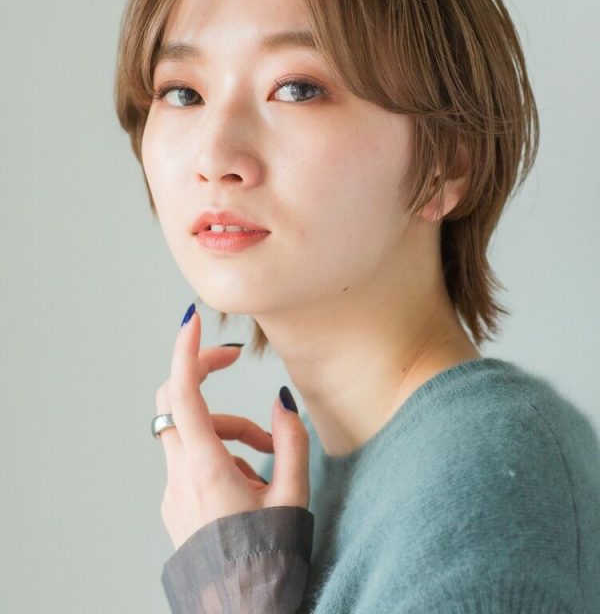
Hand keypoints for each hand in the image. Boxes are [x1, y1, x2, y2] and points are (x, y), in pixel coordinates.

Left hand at [155, 305, 309, 550]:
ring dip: (227, 427)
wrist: (239, 613)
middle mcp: (179, 474)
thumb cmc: (266, 560)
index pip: (183, 393)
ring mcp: (172, 490)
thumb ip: (290, 441)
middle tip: (234, 363)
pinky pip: (190, 458)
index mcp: (206, 467)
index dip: (186, 351)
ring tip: (270, 454)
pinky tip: (250, 481)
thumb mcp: (291, 498)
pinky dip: (218, 452)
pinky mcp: (175, 503)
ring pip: (188, 431)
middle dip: (205, 376)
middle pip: (175, 400)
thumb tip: (281, 402)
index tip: (193, 321)